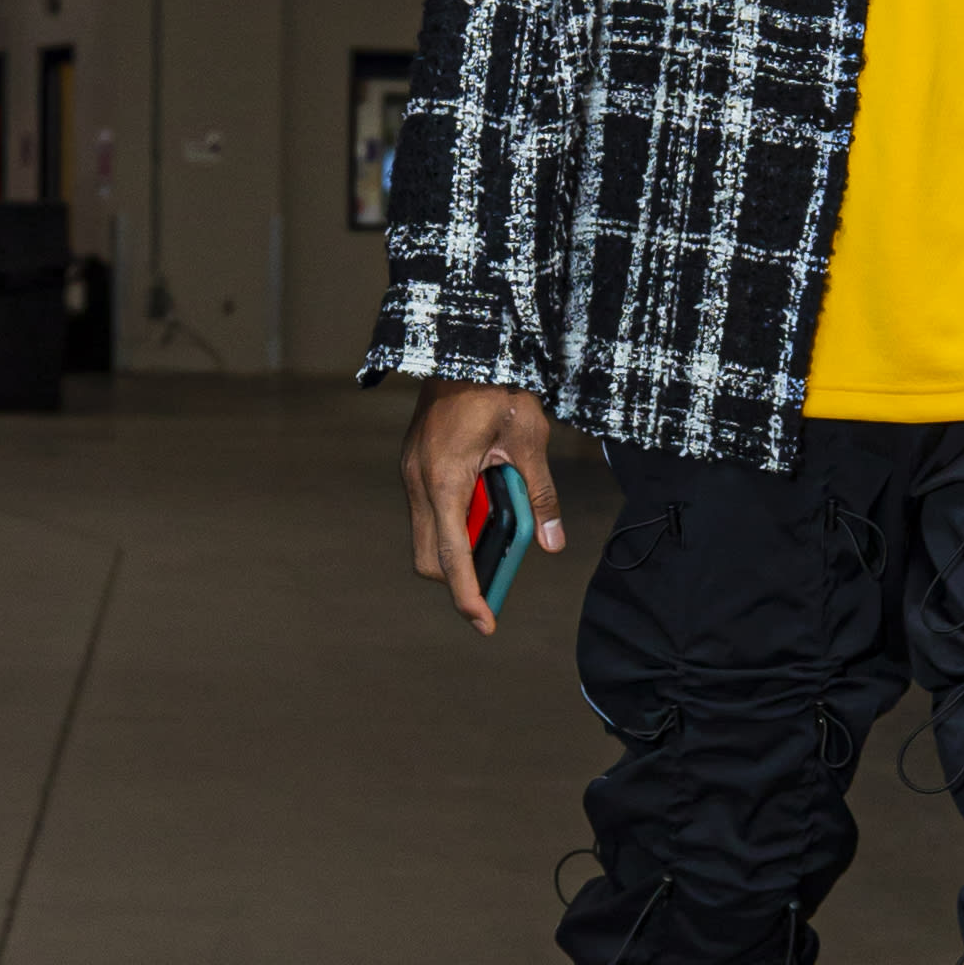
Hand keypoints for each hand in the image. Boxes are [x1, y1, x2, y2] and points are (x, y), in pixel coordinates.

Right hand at [402, 381, 566, 633]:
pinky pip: (431, 508)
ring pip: (429, 532)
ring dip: (461, 542)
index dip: (468, 595)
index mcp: (444, 479)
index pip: (452, 555)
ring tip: (501, 524)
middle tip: (498, 579)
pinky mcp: (415, 462)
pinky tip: (486, 499)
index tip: (484, 623)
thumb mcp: (530, 439)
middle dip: (461, 575)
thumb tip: (552, 542)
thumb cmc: (499, 386)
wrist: (464, 342)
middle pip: (430, 555)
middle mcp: (418, 480)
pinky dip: (456, 518)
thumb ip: (540, 494)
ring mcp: (411, 471)